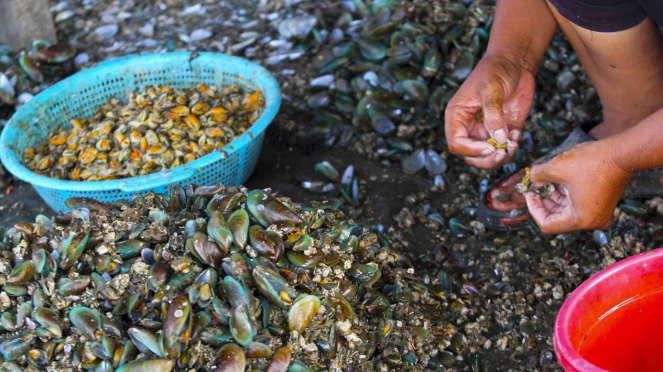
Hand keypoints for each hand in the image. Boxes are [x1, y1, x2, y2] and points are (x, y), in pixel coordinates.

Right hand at [444, 54, 534, 168]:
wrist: (514, 63)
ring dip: (501, 157)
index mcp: (457, 117)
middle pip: (470, 156)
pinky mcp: (504, 131)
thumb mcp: (491, 89)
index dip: (471, 150)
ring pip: (487, 157)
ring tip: (513, 144)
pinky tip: (517, 135)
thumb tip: (498, 139)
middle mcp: (469, 127)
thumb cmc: (496, 70)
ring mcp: (486, 131)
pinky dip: (512, 148)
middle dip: (486, 159)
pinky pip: (505, 149)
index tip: (490, 148)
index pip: (456, 143)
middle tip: (502, 153)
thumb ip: (493, 114)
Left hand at [523, 141, 634, 233]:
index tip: (528, 193)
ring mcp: (598, 214)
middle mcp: (591, 221)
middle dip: (544, 200)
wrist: (623, 152)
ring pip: (567, 209)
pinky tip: (558, 179)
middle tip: (534, 185)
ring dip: (554, 195)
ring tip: (546, 179)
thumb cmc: (593, 162)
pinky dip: (566, 192)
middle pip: (557, 217)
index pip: (547, 224)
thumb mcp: (557, 167)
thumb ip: (539, 176)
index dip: (534, 209)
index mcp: (580, 220)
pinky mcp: (602, 204)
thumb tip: (532, 181)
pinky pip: (577, 203)